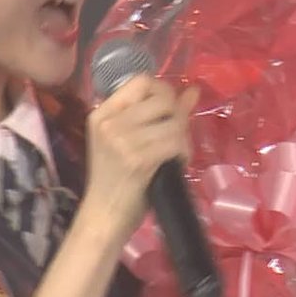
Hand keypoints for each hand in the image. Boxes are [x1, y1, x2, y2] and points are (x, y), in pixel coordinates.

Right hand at [83, 76, 198, 239]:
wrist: (104, 216)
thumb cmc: (116, 179)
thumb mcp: (129, 141)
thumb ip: (160, 113)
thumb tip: (193, 90)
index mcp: (103, 113)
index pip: (141, 81)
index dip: (163, 92)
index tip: (167, 112)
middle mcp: (110, 122)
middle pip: (162, 98)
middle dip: (177, 117)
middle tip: (175, 138)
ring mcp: (122, 140)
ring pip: (173, 122)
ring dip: (182, 139)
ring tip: (175, 154)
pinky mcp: (138, 159)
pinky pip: (176, 143)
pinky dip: (183, 153)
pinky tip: (176, 164)